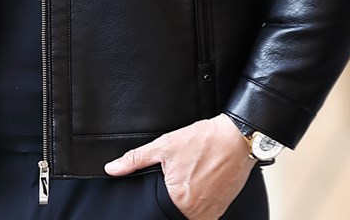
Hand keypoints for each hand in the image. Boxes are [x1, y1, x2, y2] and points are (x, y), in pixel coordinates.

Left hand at [104, 114, 254, 219]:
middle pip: (175, 214)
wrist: (236, 137)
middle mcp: (196, 212)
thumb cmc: (204, 140)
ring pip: (192, 216)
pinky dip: (201, 203)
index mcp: (177, 199)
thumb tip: (113, 169)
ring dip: (187, 203)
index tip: (163, 189)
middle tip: (179, 179)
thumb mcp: (164, 145)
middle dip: (172, 200)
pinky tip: (201, 184)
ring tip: (190, 180)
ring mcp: (212, 212)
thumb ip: (136, 159)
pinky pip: (207, 214)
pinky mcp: (223, 207)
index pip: (158, 212)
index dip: (157, 201)